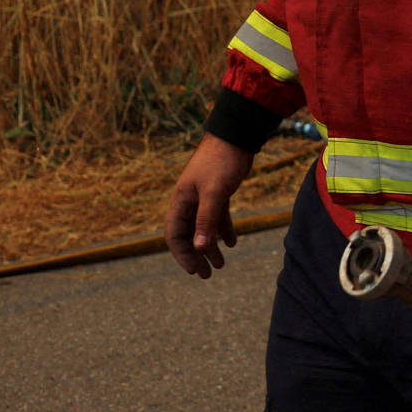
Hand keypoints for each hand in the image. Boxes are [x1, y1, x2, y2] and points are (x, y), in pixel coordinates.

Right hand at [165, 135, 252, 276]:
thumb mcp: (214, 193)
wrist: (236, 136)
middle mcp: (189, 200)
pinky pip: (218, 217)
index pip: (175, 234)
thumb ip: (206, 220)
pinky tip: (233, 242)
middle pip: (189, 234)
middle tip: (207, 275)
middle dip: (196, 256)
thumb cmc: (222, 162)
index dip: (182, 254)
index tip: (194, 270)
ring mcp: (204, 196)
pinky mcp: (219, 192)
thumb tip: (199, 247)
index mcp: (182, 201)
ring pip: (204, 228)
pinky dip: (224, 230)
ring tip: (221, 264)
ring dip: (211, 246)